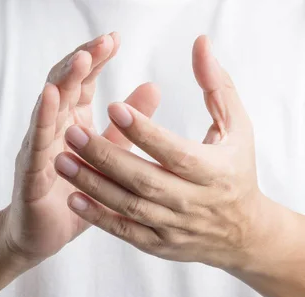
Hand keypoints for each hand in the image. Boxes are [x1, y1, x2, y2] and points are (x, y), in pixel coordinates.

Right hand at [1, 33, 160, 262]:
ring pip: (49, 107)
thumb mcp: (108, 155)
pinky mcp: (29, 173)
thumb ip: (126, 125)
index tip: (114, 39)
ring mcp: (38, 149)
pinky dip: (42, 118)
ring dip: (63, 81)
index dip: (96, 60)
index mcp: (71, 124)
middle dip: (82, 61)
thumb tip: (153, 87)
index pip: (81, 82)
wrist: (42, 235)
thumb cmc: (73, 193)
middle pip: (64, 85)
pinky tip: (51, 98)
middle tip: (103, 41)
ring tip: (81, 59)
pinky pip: (36, 143)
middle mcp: (53, 130)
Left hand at [54, 36, 277, 269]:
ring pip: (129, 207)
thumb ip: (217, 85)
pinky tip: (74, 199)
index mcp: (214, 170)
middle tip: (71, 132)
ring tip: (60, 161)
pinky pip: (127, 232)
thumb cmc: (237, 170)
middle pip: (144, 180)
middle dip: (105, 156)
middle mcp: (193, 201)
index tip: (113, 107)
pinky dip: (99, 218)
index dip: (144, 131)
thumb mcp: (237, 127)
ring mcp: (175, 226)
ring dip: (93, 185)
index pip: (173, 151)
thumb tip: (200, 44)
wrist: (244, 232)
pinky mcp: (160, 244)